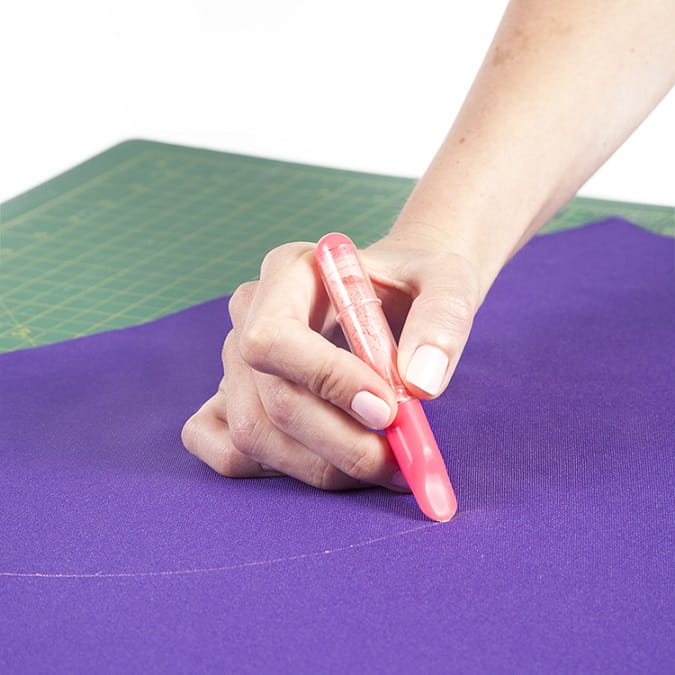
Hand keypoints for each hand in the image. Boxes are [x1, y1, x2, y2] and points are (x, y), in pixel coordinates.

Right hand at [181, 233, 480, 489]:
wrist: (399, 295)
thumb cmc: (416, 285)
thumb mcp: (447, 282)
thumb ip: (442, 321)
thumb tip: (419, 385)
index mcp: (288, 271)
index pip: (274, 336)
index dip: (326, 381)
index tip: (387, 410)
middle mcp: (250, 314)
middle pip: (270, 399)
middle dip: (339, 444)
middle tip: (399, 461)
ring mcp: (237, 360)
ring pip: (253, 434)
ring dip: (321, 467)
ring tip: (382, 466)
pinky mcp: (236, 399)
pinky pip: (226, 450)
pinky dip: (277, 472)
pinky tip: (329, 463)